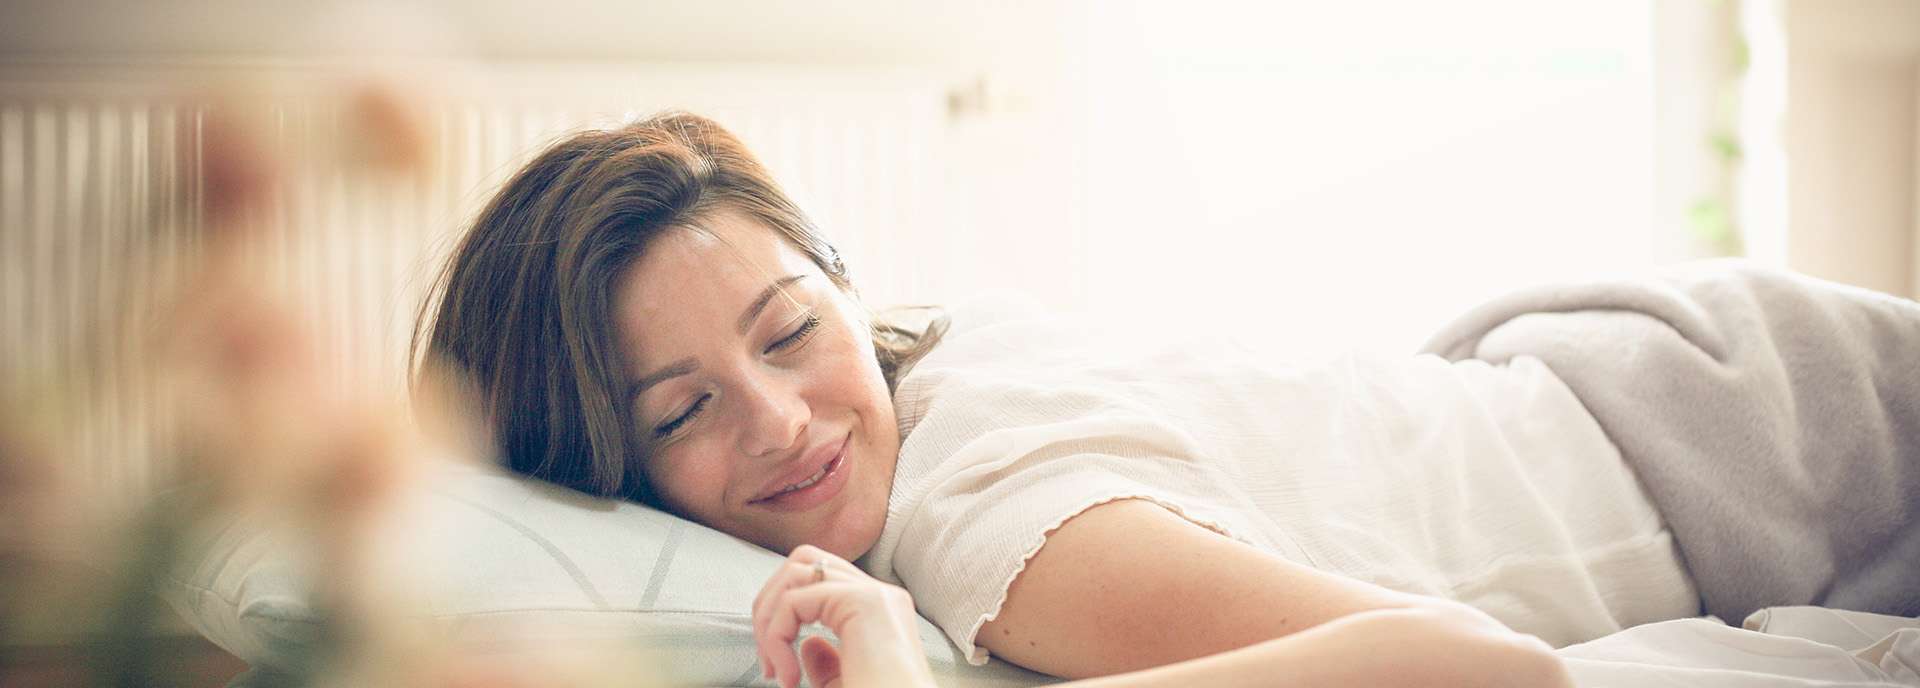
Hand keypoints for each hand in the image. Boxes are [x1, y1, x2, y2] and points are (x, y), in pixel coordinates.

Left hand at [751, 545, 935, 687]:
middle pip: (804, 561)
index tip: (778, 673)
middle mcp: (882, 595)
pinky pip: (793, 602)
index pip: (819, 582)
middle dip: (770, 604)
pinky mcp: (863, 601)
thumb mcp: (844, 683)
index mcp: (881, 612)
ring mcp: (875, 593)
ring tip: (773, 667)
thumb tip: (807, 643)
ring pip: (796, 572)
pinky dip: (777, 638)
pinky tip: (789, 677)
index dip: (783, 619)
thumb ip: (827, 661)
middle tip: (766, 659)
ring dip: (769, 619)